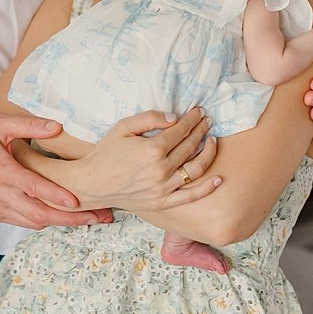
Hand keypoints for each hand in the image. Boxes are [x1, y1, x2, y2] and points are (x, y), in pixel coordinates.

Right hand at [0, 113, 112, 229]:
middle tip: (97, 217)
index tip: (78, 202)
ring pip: (31, 222)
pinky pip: (21, 222)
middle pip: (37, 214)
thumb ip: (28, 125)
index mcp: (0, 171)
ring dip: (59, 222)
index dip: (56, 197)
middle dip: (70, 219)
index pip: (33, 188)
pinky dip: (41, 220)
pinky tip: (59, 215)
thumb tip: (57, 126)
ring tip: (87, 219)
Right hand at [65, 109, 222, 211]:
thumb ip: (150, 119)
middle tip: (207, 121)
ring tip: (213, 141)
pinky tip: (219, 179)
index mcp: (152, 149)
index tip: (199, 112)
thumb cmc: (106, 152)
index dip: (192, 119)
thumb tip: (175, 118)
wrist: (94, 183)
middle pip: (190, 147)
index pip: (181, 131)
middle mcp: (161, 169)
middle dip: (201, 131)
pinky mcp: (162, 201)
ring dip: (208, 153)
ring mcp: (163, 188)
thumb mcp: (124, 127)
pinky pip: (190, 196)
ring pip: (195, 169)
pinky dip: (206, 188)